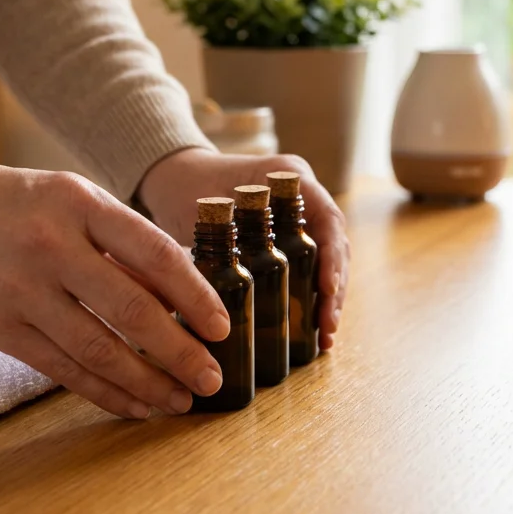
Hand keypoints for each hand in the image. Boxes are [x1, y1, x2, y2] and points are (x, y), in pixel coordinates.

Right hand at [0, 147, 230, 418]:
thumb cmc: (4, 202)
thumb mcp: (63, 197)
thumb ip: (113, 240)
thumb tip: (176, 298)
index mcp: (79, 201)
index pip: (156, 254)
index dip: (195, 296)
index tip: (222, 327)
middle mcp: (52, 244)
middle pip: (132, 310)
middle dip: (180, 352)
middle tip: (212, 377)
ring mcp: (20, 289)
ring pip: (99, 350)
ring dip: (146, 382)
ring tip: (178, 401)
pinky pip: (61, 368)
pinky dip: (103, 392)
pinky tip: (132, 405)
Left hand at [137, 148, 349, 350]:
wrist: (178, 175)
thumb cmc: (190, 184)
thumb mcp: (204, 207)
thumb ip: (218, 235)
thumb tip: (220, 290)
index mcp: (293, 178)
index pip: (327, 219)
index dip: (331, 257)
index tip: (326, 290)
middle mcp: (306, 198)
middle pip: (335, 246)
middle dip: (334, 289)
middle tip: (327, 327)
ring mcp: (302, 219)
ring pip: (327, 262)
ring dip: (328, 299)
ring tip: (325, 338)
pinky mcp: (291, 239)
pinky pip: (310, 268)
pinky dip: (312, 297)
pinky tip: (313, 329)